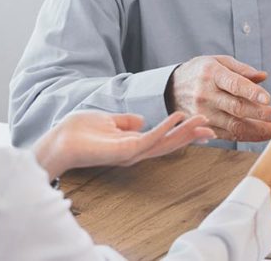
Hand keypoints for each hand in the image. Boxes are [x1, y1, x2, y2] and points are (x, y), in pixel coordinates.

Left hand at [34, 111, 213, 177]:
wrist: (58, 142)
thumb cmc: (77, 133)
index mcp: (133, 144)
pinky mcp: (125, 150)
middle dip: (191, 136)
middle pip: (170, 143)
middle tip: (213, 129)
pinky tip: (178, 118)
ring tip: (203, 122)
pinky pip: (150, 138)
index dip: (183, 133)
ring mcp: (131, 152)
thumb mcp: (107, 121)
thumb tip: (140, 119)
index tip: (202, 127)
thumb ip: (125, 121)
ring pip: (165, 142)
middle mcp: (136, 151)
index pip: (164, 139)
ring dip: (185, 132)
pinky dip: (166, 128)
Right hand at [166, 55, 270, 141]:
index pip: (234, 84)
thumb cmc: (200, 72)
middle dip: (261, 114)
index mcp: (211, 74)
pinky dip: (248, 136)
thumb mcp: (218, 61)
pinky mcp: (203, 127)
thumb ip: (242, 69)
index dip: (251, 92)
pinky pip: (229, 135)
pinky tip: (263, 134)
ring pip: (234, 125)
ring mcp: (203, 113)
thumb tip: (263, 77)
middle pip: (237, 108)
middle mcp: (206, 95)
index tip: (268, 98)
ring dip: (259, 129)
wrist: (169, 88)